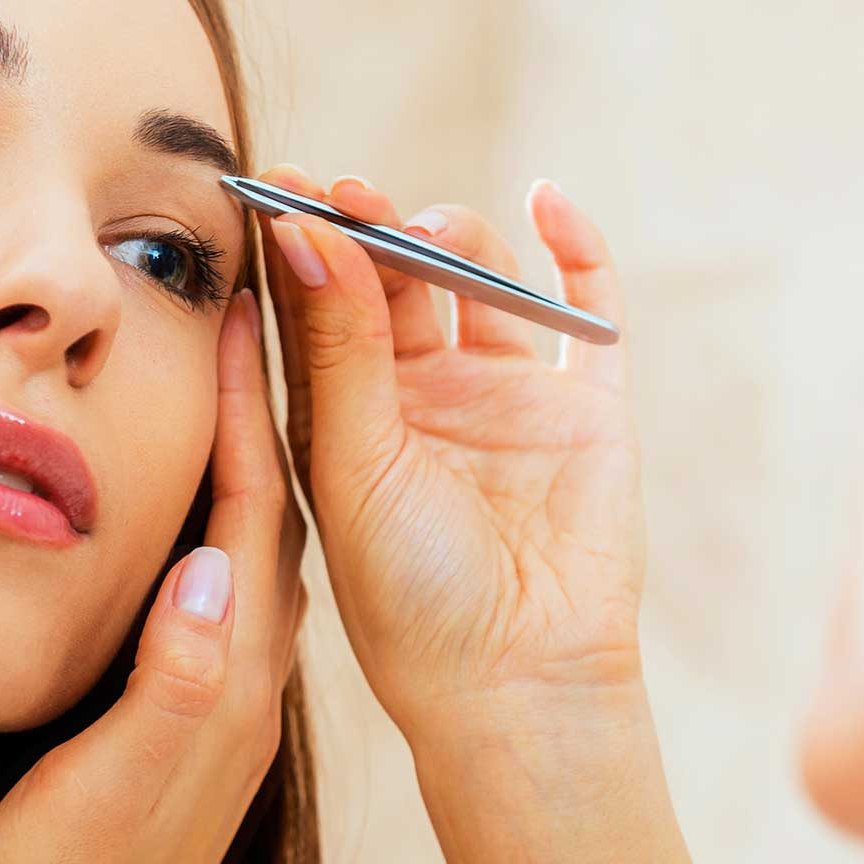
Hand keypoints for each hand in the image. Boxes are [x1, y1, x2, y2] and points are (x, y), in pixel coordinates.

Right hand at [0, 288, 305, 863]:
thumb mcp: (103, 792)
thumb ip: (167, 687)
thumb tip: (213, 573)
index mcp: (230, 681)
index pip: (253, 511)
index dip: (250, 401)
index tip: (242, 300)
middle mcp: (244, 681)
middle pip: (271, 510)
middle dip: (266, 400)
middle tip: (257, 300)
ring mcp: (221, 703)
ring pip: (249, 546)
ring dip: (245, 453)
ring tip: (228, 367)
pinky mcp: (186, 725)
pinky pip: (217, 590)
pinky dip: (212, 520)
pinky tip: (188, 503)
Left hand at [257, 168, 642, 734]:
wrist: (514, 681)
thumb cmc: (409, 595)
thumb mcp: (354, 461)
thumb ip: (338, 344)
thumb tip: (312, 227)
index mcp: (347, 415)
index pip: (320, 302)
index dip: (302, 239)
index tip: (278, 182)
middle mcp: (424, 396)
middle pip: (396, 278)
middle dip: (372, 227)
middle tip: (349, 192)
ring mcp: (507, 396)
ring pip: (481, 280)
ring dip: (455, 238)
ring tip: (431, 238)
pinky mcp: (585, 406)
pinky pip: (585, 308)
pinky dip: (575, 249)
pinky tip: (548, 199)